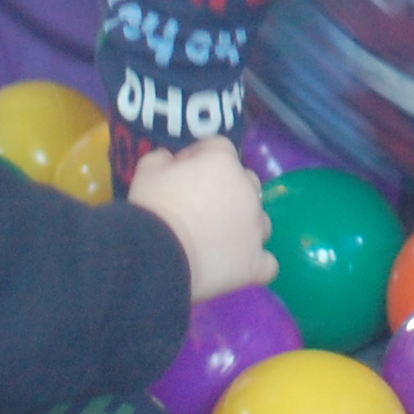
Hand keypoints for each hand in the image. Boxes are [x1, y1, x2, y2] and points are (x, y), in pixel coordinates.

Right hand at [127, 136, 277, 301]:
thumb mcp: (147, 172)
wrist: (159, 254)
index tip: (181, 171)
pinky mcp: (256, 261)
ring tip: (220, 238)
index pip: (219, 148)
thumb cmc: (153, 209)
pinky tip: (238, 265)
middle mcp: (248, 191)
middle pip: (246, 182)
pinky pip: (266, 262)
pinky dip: (254, 262)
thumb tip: (168, 160)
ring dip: (245, 224)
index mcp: (223, 163)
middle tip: (200, 206)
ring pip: (260, 220)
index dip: (199, 156)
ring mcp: (256, 228)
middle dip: (228, 189)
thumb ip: (161, 158)